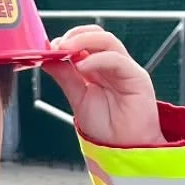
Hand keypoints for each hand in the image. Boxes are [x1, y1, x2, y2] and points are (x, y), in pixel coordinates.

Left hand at [44, 26, 162, 147]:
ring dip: (83, 40)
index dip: (67, 40)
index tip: (48, 48)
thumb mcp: (78, 99)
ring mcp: (125, 69)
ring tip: (65, 50)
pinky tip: (81, 66)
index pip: (85, 41)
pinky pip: (116, 60)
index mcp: (98, 68)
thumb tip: (47, 58)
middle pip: (97, 35)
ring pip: (107, 41)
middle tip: (56, 46)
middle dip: (75, 35)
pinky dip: (97, 59)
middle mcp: (112, 65)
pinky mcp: (137, 77)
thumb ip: (65, 77)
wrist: (123, 150)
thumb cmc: (106, 128)